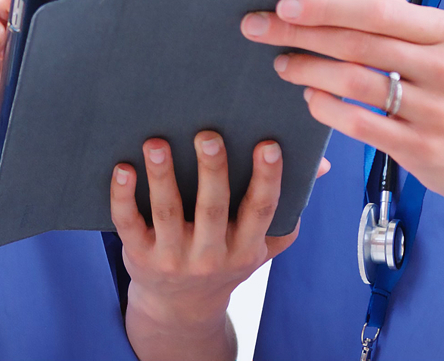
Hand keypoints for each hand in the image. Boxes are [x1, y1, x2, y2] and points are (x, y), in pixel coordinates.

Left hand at [110, 131, 296, 335]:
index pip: (260, 210)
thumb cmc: (225, 258)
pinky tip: (122, 169)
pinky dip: (123, 197)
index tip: (268, 144)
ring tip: (157, 143)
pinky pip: (129, 225)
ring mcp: (173, 257)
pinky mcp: (139, 255)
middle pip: (212, 209)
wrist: (180, 310)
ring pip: (168, 212)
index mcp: (245, 246)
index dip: (266, 178)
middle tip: (208, 134)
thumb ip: (289, 203)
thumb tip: (321, 162)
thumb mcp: (262, 241)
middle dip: (212, 171)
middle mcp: (211, 254)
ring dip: (162, 176)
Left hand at [241, 0, 443, 216]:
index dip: (325, 5)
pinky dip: (327, 109)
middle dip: (300, 34)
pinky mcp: (421, 148)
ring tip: (283, 64)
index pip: (375, 10)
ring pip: (353, 82)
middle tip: (260, 28)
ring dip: (308, 71)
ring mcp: (434, 110)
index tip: (284, 4)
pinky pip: (359, 124)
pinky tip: (310, 100)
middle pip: (357, 43)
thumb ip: (400, 13)